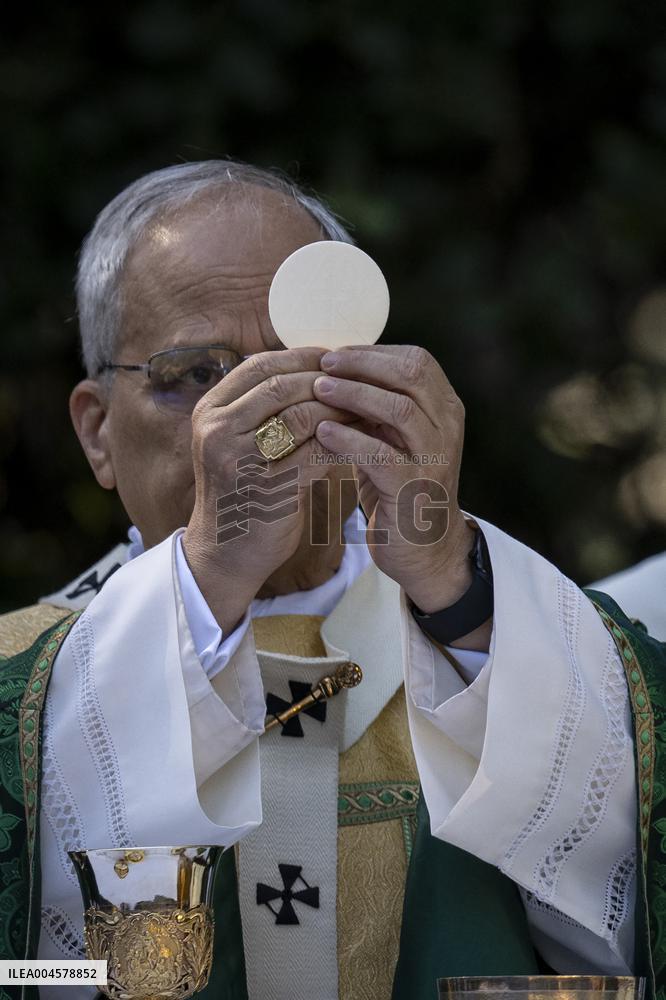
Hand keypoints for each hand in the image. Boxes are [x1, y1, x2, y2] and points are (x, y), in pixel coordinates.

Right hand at [182, 347, 353, 632]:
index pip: (260, 365)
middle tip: (361, 380)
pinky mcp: (267, 488)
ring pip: (300, 414)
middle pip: (281, 384)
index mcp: (209, 411)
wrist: (225, 555)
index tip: (337, 359)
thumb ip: (262, 407)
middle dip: (326, 380)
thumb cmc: (243, 492)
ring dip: (339, 407)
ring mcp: (238, 458)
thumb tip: (314, 368)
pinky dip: (344, 440)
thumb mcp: (239, 442)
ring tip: (367, 407)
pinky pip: (315, 450)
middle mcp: (216, 429)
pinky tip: (364, 439)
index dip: (301, 357)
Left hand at [312, 344, 476, 615]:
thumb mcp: (394, 438)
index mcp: (444, 409)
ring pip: (400, 409)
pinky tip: (322, 433)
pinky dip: (349, 440)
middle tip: (324, 363)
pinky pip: (381, 455)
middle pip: (412, 375)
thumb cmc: (399, 487)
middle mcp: (446, 428)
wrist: (425, 550)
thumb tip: (337, 366)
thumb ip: (378, 406)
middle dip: (364, 364)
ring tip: (319, 390)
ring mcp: (434, 458)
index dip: (374, 352)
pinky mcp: (413, 489)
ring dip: (355, 395)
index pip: (416, 361)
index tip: (335, 353)